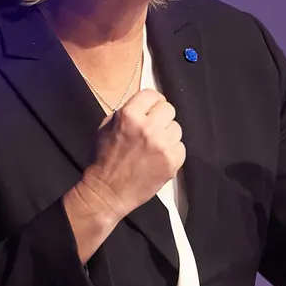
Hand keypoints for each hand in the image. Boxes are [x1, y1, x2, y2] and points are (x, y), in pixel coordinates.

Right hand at [81, 89, 185, 221]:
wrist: (107, 191)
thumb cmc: (104, 157)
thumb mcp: (107, 126)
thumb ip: (128, 111)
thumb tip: (147, 104)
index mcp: (129, 115)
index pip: (152, 94)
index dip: (151, 102)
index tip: (150, 109)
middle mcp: (148, 127)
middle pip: (168, 109)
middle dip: (160, 118)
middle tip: (152, 129)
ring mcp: (162, 145)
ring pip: (176, 128)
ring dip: (167, 135)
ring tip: (154, 146)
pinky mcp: (172, 162)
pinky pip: (181, 147)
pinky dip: (172, 152)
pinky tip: (158, 158)